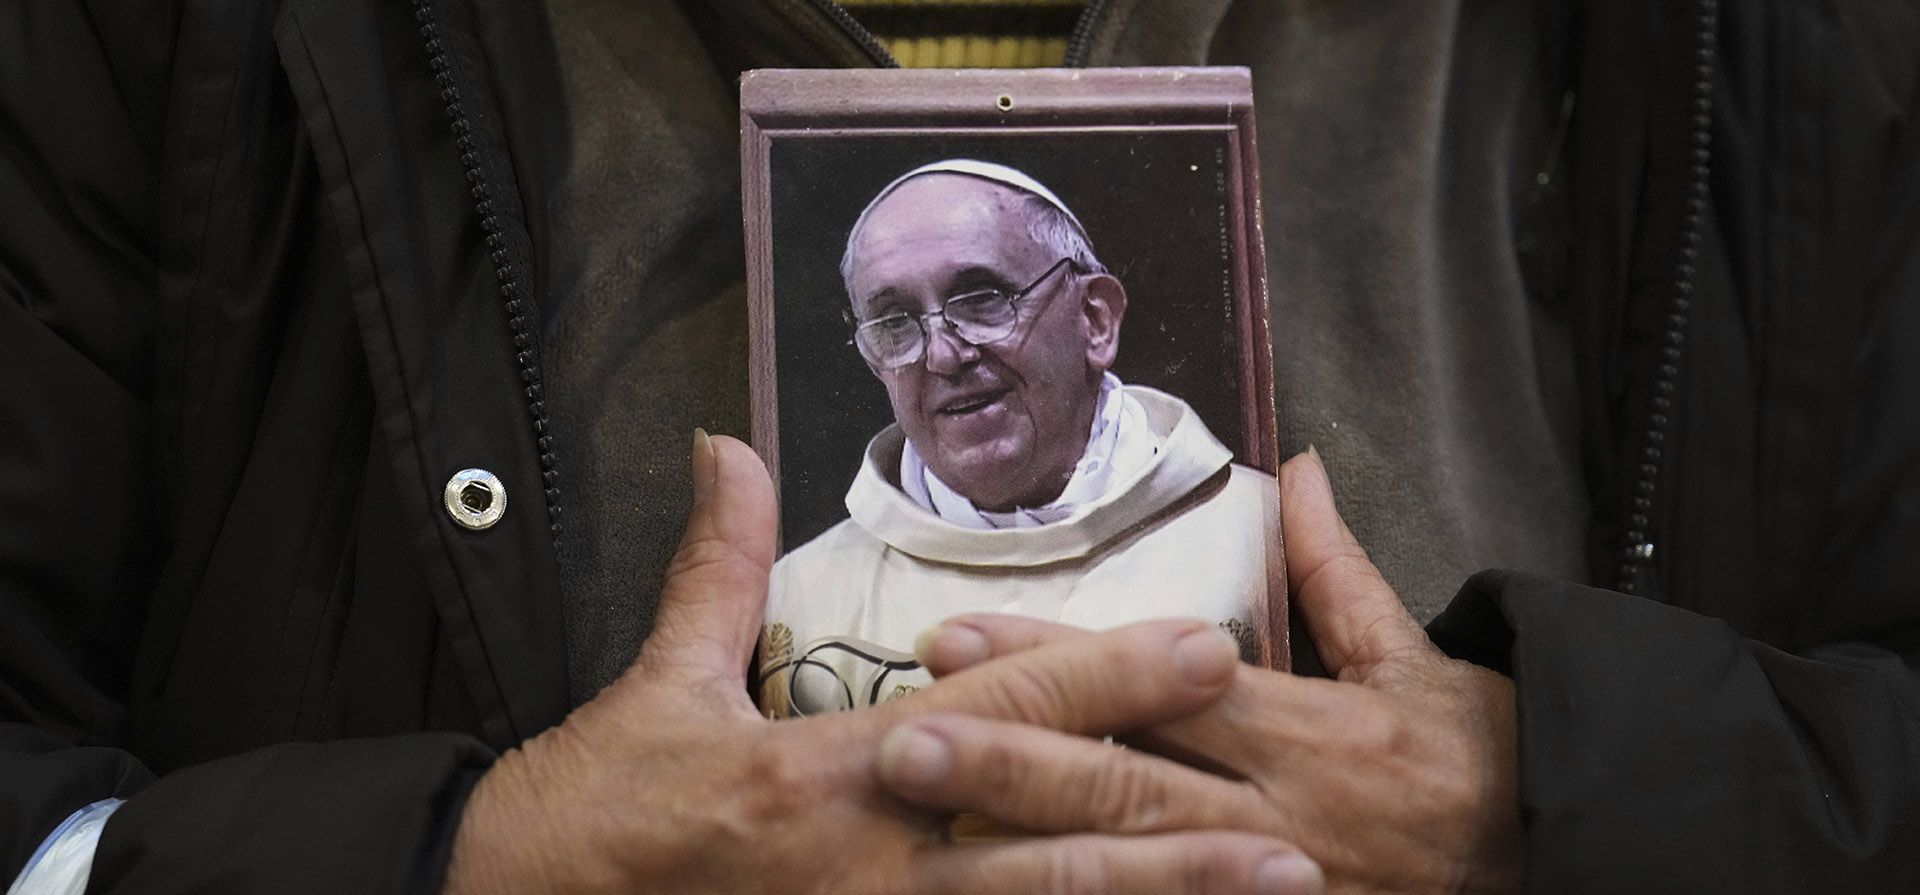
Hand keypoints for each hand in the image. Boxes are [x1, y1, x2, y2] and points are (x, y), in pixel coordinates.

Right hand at [442, 432, 1322, 894]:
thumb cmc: (592, 810)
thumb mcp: (655, 683)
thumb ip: (715, 567)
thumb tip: (727, 444)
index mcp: (830, 770)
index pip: (999, 709)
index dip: (1108, 677)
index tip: (1207, 648)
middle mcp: (871, 865)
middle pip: (1049, 848)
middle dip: (1174, 841)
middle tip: (1291, 842)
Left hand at [887, 449, 1522, 893]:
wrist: (1559, 860)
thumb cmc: (1475, 757)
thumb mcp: (1412, 657)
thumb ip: (1336, 570)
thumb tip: (1299, 470)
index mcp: (1305, 728)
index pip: (1158, 682)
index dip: (1058, 660)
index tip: (962, 636)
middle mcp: (1276, 811)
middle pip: (1126, 784)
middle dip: (1012, 764)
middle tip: (904, 740)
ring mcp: (1270, 885)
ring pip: (1134, 866)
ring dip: (1029, 847)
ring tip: (933, 824)